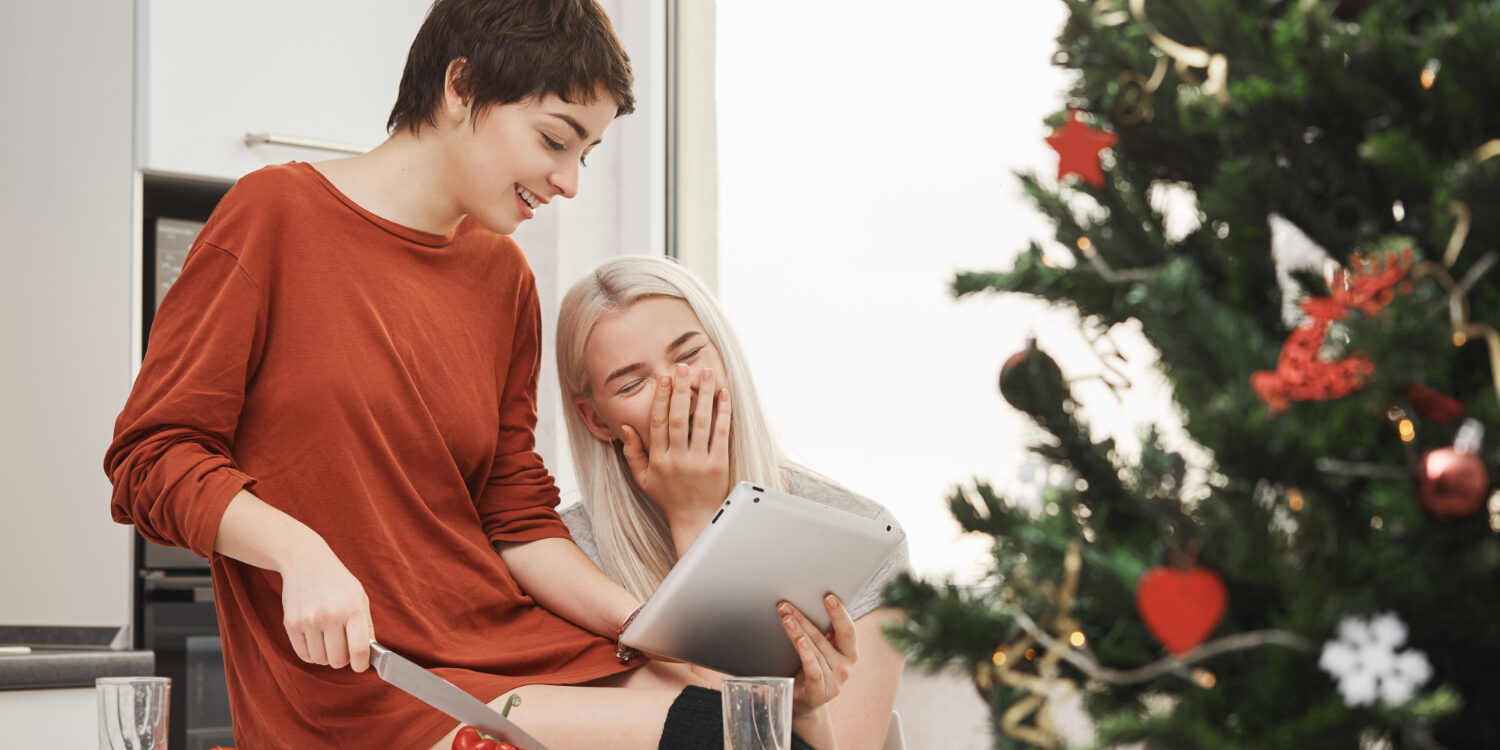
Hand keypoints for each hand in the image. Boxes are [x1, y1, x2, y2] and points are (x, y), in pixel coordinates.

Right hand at [278, 542, 374, 671]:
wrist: (306, 562)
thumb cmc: (338, 583)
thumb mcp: (360, 598)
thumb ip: (366, 627)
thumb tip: (368, 656)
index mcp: (353, 609)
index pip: (359, 649)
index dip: (361, 664)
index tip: (360, 666)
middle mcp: (331, 615)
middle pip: (338, 660)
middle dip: (342, 659)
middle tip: (343, 648)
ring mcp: (309, 620)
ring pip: (320, 660)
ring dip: (326, 656)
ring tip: (328, 639)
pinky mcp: (291, 624)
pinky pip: (303, 655)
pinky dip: (311, 653)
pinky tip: (316, 639)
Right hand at [619, 364, 731, 517]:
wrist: (696, 520)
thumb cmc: (669, 496)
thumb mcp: (643, 478)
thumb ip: (632, 452)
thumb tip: (625, 427)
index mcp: (658, 460)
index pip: (658, 423)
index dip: (661, 398)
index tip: (664, 378)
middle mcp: (678, 460)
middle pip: (679, 418)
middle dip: (681, 390)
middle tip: (683, 367)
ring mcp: (699, 462)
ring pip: (701, 422)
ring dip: (704, 395)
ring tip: (706, 372)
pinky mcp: (719, 465)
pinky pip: (721, 434)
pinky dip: (723, 413)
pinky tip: (724, 395)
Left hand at [780, 594, 858, 712]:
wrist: (804, 701)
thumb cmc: (812, 668)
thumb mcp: (821, 649)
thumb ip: (822, 632)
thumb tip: (806, 602)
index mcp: (849, 652)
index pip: (848, 629)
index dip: (839, 613)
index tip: (828, 596)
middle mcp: (846, 666)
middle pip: (826, 637)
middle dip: (805, 618)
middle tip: (788, 605)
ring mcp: (835, 681)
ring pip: (815, 650)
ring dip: (798, 632)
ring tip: (785, 618)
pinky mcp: (820, 692)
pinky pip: (813, 669)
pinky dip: (806, 653)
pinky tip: (799, 640)